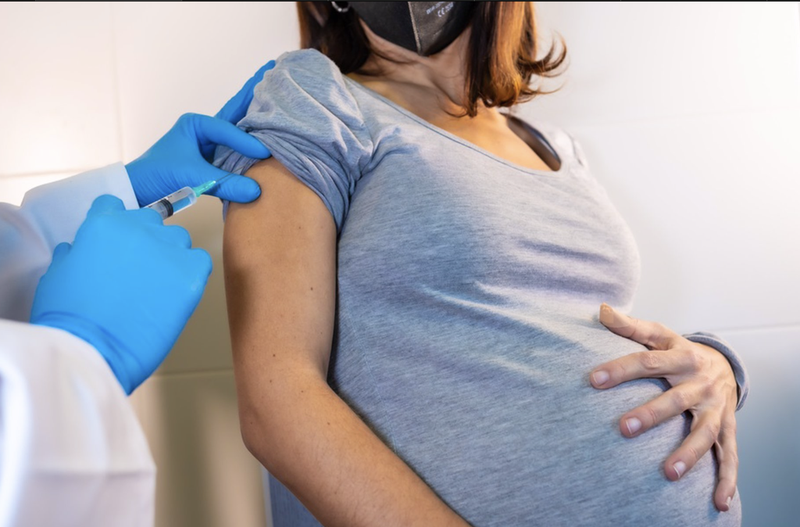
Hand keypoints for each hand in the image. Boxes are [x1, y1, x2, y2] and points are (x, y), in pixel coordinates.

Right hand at [31, 195, 211, 393]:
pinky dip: (192, 273)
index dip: (116, 226)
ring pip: (178, 240)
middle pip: (151, 221)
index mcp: (103, 224)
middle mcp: (139, 228)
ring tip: (157, 286)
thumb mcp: (57, 275)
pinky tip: (177, 292)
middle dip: (145, 241)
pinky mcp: (191, 273)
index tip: (118, 244)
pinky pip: (200, 262)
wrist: (94, 350)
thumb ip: (75, 253)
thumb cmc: (70, 319)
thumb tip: (80, 249)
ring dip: (170, 256)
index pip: (115, 206)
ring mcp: (168, 249)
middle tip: (138, 272)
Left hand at [126, 61, 274, 205]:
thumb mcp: (191, 175)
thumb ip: (224, 183)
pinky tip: (267, 131)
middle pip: (236, 111)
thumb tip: (256, 190)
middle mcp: (204, 130)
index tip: (263, 152)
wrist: (139, 191)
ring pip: (238, 126)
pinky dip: (252, 140)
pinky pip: (238, 148)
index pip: (226, 128)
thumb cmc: (157, 175)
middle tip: (273, 70)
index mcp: (195, 124)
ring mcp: (209, 144)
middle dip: (254, 93)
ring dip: (256, 112)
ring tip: (276, 95)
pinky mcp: (213, 159)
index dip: (245, 141)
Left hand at [590, 303, 738, 511]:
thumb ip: (629, 326)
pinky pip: (728, 456)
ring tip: (668, 473)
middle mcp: (699, 383)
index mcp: (680, 356)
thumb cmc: (678, 352)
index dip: (620, 370)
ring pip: (703, 432)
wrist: (723, 364)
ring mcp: (715, 408)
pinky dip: (726, 480)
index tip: (593, 379)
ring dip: (688, 454)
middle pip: (674, 399)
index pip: (647, 361)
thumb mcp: (658, 335)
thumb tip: (601, 310)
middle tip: (623, 428)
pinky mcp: (726, 429)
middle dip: (650, 415)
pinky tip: (718, 503)